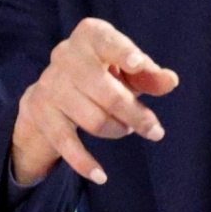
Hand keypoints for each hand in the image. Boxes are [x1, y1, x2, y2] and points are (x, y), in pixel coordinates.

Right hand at [11, 18, 178, 185]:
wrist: (51, 92)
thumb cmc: (100, 74)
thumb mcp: (127, 71)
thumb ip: (149, 75)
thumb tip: (170, 81)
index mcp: (90, 36)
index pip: (107, 41)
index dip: (122, 52)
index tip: (138, 64)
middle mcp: (65, 55)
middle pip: (105, 91)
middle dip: (134, 114)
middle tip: (155, 131)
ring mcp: (50, 84)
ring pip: (91, 118)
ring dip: (116, 130)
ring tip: (126, 129)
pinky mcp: (40, 112)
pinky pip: (66, 142)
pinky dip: (84, 161)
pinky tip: (101, 175)